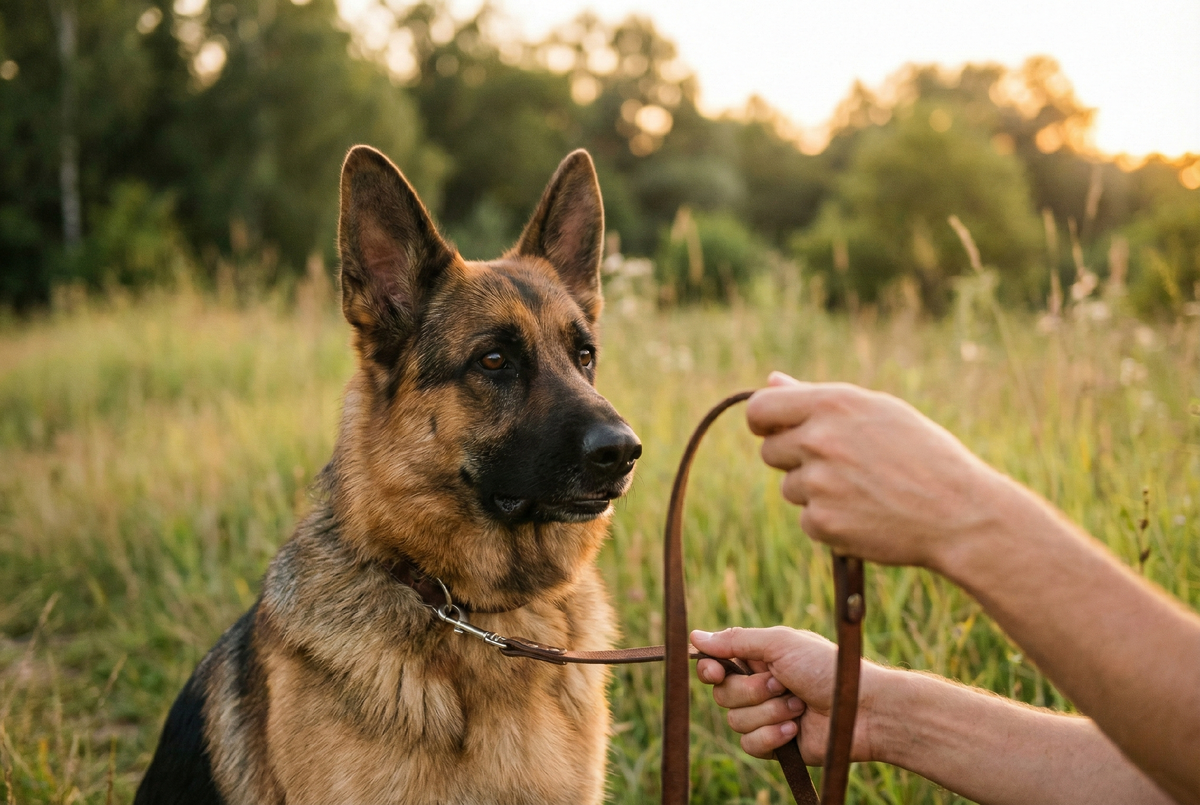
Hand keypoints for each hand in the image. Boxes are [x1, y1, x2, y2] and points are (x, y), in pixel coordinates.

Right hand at [692, 626, 878, 763]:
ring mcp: (765, 715)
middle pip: (721, 694)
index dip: (710, 670)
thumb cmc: (826, 668)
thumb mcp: (780, 643)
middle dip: (751, 691)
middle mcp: (758, 686)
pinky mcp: (774, 744)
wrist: (862, 709)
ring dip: (768, 713)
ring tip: (799, 706)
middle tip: (782, 683)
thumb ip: (736, 641)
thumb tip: (695, 636)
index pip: (716, 664)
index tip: (716, 672)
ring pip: (734, 721)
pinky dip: (771, 737)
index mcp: (758, 658)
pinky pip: (749, 745)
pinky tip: (795, 730)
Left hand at [746, 373, 1004, 568]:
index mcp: (832, 404)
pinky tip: (867, 515)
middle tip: (841, 465)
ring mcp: (817, 484)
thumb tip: (772, 381)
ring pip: (791, 488)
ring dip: (815, 491)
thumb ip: (818, 398)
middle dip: (794, 459)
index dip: (762, 421)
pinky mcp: (821, 523)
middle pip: (770, 451)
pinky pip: (808, 519)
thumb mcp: (878, 412)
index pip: (760, 408)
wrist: (960, 513)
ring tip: (865, 490)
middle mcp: (818, 440)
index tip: (772, 430)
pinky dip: (830, 520)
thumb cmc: (924, 456)